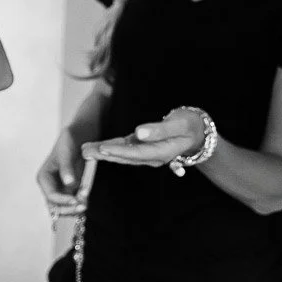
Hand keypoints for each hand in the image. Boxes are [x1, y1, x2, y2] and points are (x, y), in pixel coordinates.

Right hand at [36, 129, 86, 215]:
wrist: (80, 135)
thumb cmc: (70, 140)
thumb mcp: (66, 151)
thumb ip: (66, 167)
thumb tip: (68, 182)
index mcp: (44, 178)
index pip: (51, 196)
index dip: (63, 201)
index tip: (76, 201)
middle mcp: (50, 186)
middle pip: (56, 206)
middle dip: (68, 209)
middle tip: (83, 206)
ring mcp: (61, 189)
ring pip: (64, 208)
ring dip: (74, 210)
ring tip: (86, 204)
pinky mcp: (72, 191)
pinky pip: (74, 203)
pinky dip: (79, 205)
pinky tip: (87, 203)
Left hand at [81, 108, 204, 167]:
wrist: (197, 131)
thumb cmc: (190, 125)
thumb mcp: (180, 124)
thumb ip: (160, 130)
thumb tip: (139, 133)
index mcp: (162, 152)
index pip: (137, 153)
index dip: (118, 150)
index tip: (102, 147)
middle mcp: (152, 156)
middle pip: (125, 156)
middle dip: (104, 154)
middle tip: (85, 151)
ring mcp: (146, 153)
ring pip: (122, 154)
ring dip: (103, 152)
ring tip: (85, 150)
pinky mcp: (142, 147)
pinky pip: (124, 149)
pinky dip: (110, 148)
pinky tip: (96, 147)